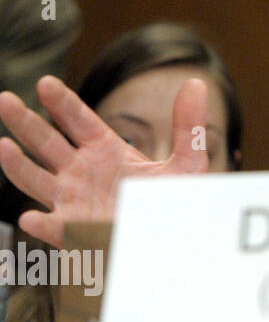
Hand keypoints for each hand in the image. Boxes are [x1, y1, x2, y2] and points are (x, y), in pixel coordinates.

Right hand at [0, 74, 209, 246]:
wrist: (173, 239)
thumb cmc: (174, 201)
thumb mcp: (186, 162)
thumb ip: (188, 126)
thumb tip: (197, 83)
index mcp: (105, 149)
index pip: (78, 119)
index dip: (62, 102)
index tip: (45, 82)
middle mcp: (81, 171)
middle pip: (47, 142)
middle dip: (25, 122)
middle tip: (5, 99)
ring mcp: (74, 200)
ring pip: (37, 180)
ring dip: (18, 165)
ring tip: (2, 146)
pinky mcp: (77, 232)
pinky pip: (55, 228)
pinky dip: (43, 224)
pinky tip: (30, 217)